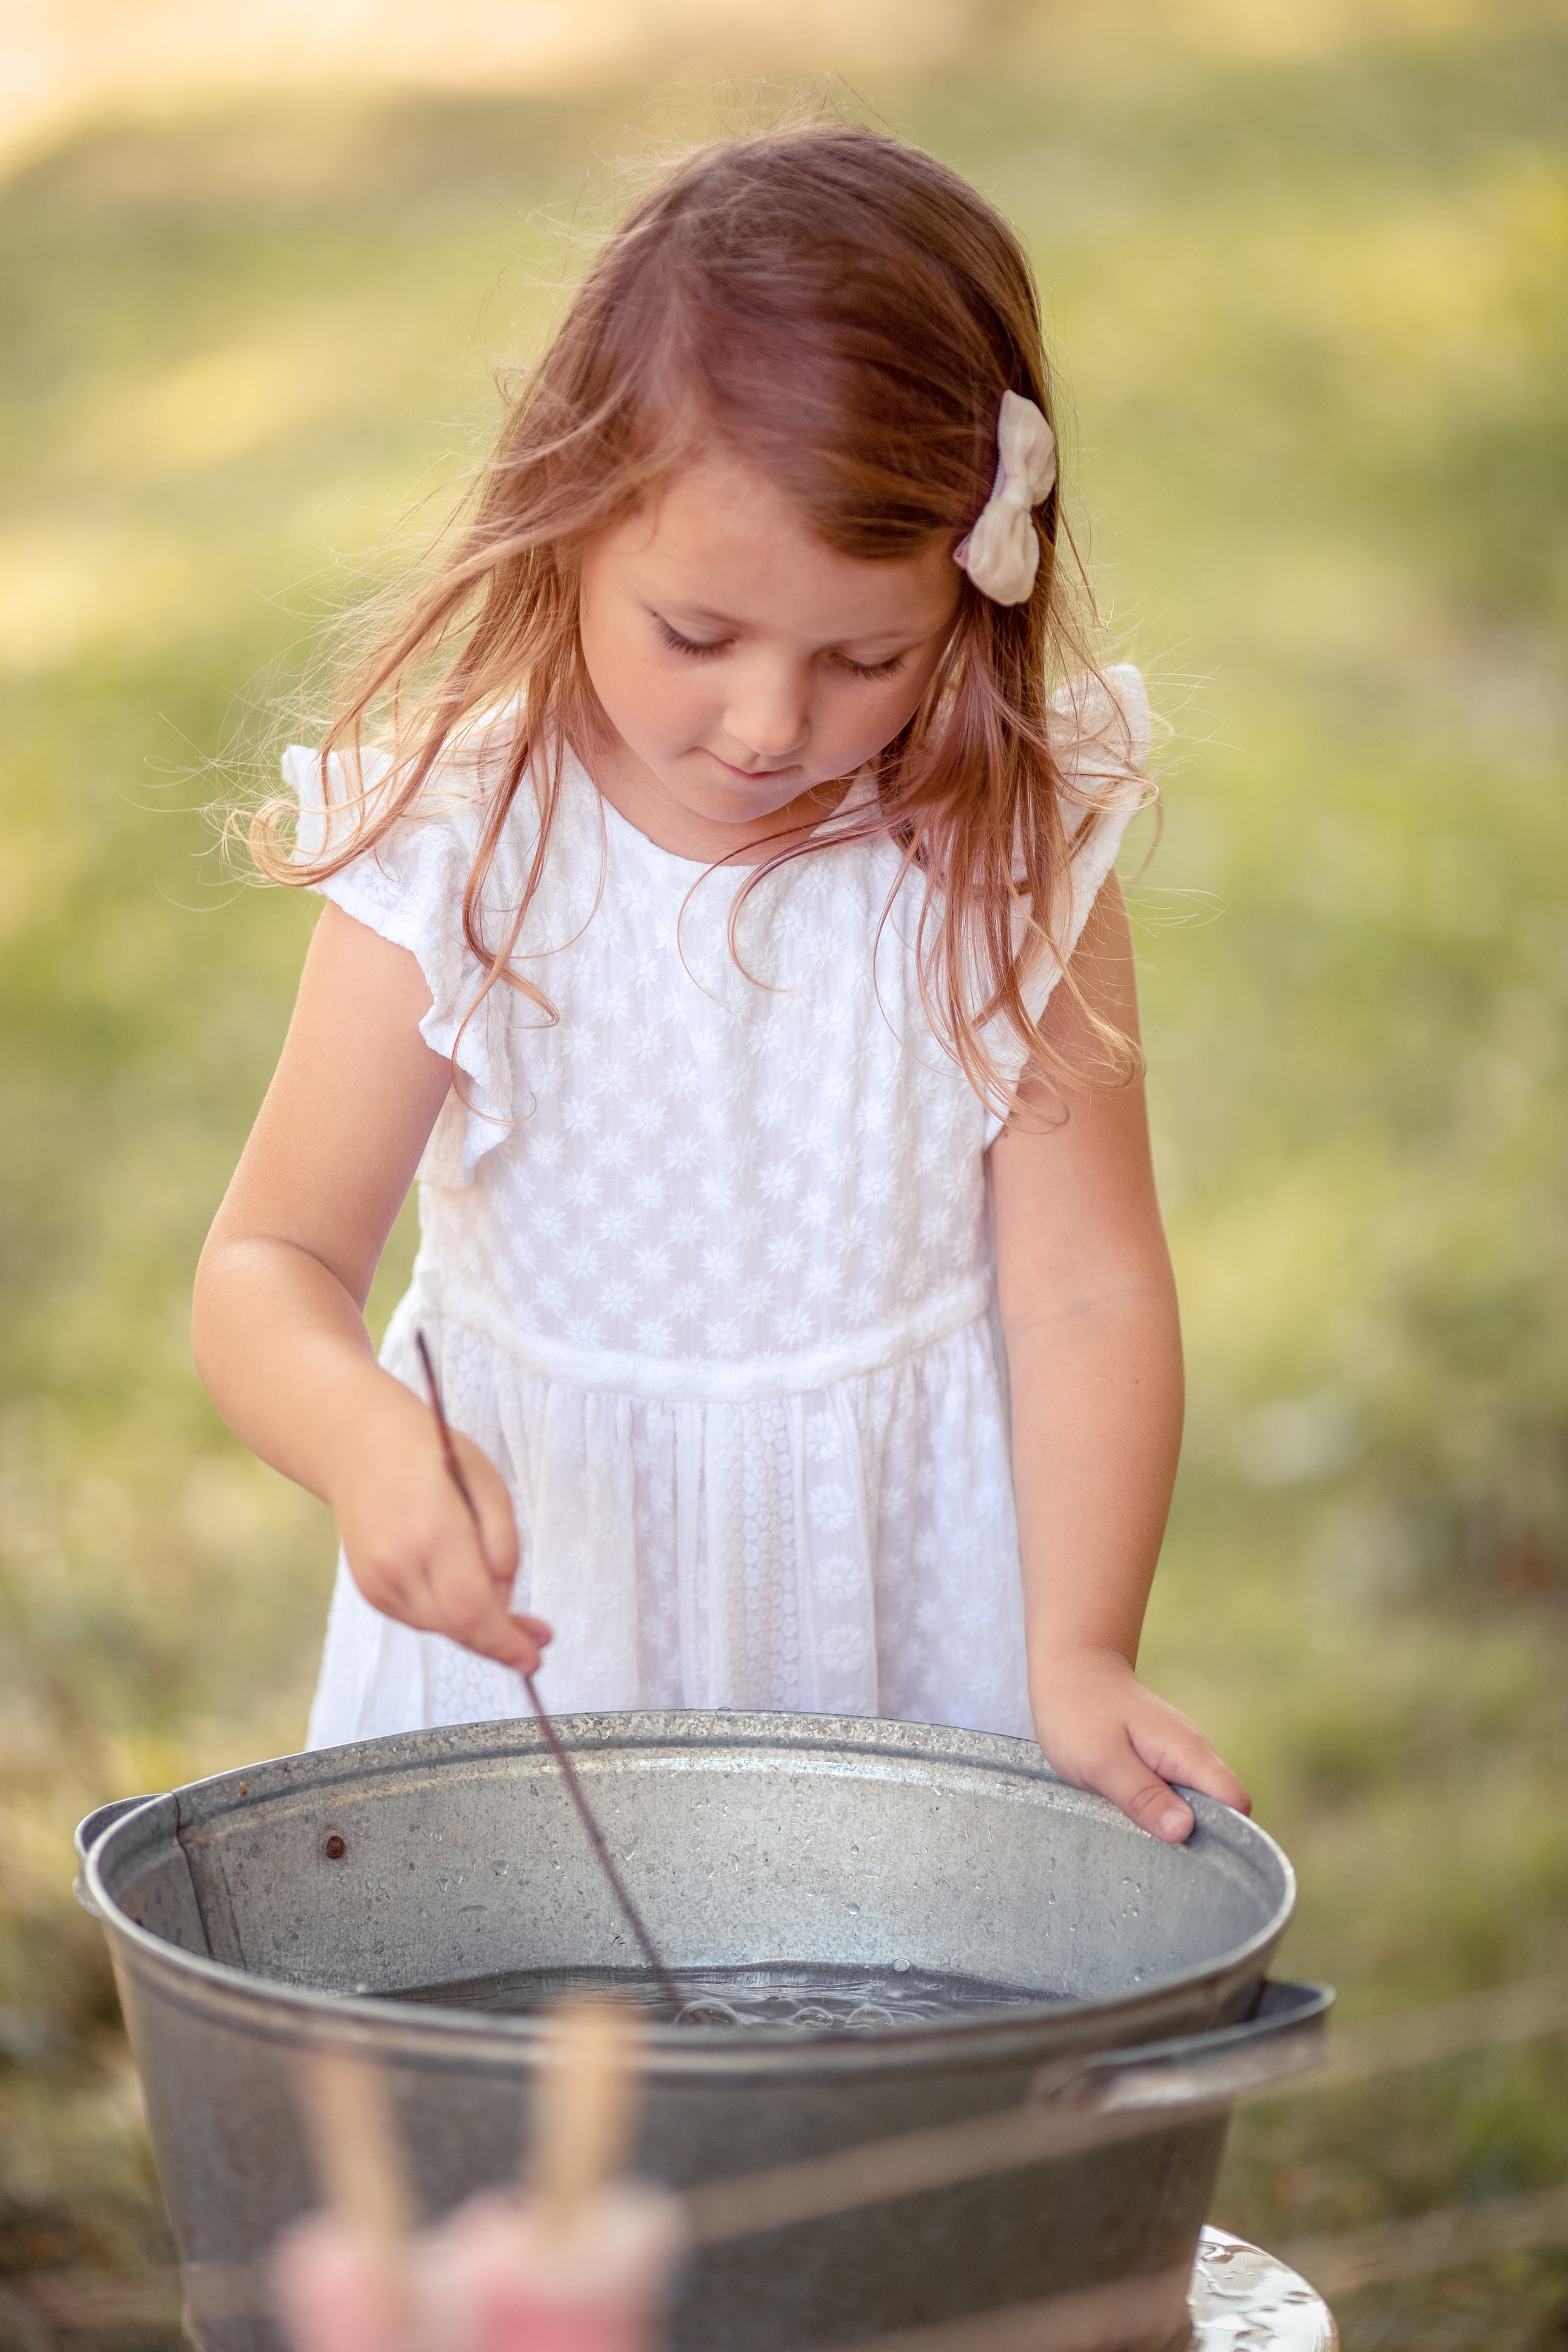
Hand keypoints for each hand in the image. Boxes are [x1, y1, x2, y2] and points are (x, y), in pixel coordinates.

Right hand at [328, 1387, 550, 1672]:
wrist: (358, 1445)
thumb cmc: (432, 1454)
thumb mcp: (487, 1481)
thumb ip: (503, 1540)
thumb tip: (505, 1595)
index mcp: (433, 1530)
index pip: (473, 1608)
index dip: (506, 1641)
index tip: (535, 1657)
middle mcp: (399, 1562)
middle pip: (458, 1627)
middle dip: (501, 1640)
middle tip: (537, 1637)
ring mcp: (378, 1580)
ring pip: (440, 1627)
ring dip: (475, 1625)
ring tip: (503, 1603)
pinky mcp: (371, 1589)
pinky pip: (419, 1618)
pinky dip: (446, 1614)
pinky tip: (459, 1586)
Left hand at [1030, 1648, 1249, 1842]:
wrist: (1072, 1669)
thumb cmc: (1079, 1712)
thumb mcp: (1103, 1761)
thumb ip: (1143, 1796)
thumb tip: (1184, 1830)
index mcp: (1188, 1752)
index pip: (1236, 1801)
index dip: (1225, 1836)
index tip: (1191, 1860)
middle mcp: (1194, 1754)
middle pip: (1223, 1809)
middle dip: (1198, 1839)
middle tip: (1156, 1856)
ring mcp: (1180, 1758)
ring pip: (1199, 1806)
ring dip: (1174, 1828)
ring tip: (1138, 1838)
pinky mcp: (1162, 1763)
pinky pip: (1176, 1797)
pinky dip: (1160, 1814)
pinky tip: (1132, 1820)